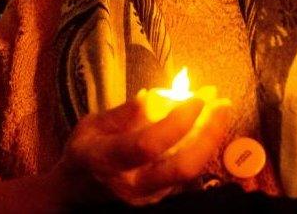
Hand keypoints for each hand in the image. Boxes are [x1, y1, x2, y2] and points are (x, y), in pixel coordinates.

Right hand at [53, 96, 231, 206]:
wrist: (75, 193)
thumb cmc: (83, 153)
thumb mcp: (91, 126)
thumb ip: (123, 114)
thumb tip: (152, 96)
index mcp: (107, 161)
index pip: (148, 144)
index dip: (176, 121)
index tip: (196, 97)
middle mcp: (132, 185)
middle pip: (182, 166)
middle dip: (208, 132)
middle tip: (221, 102)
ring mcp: (149, 198)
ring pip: (191, 171)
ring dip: (210, 137)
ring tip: (220, 108)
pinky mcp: (161, 200)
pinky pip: (188, 173)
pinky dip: (201, 146)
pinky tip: (207, 124)